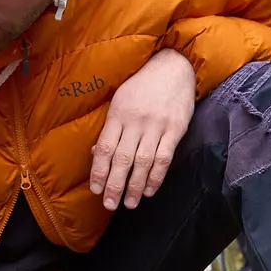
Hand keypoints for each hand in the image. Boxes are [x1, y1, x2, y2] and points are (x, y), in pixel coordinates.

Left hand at [89, 47, 194, 211]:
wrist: (174, 65)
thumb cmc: (143, 84)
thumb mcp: (120, 100)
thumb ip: (110, 127)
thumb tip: (95, 153)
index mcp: (118, 114)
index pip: (104, 148)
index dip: (98, 171)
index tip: (95, 190)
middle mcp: (136, 122)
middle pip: (122, 159)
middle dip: (114, 185)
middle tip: (110, 205)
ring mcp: (156, 126)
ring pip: (143, 162)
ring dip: (135, 186)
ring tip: (130, 203)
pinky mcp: (175, 129)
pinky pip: (164, 157)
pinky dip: (156, 176)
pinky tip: (150, 190)